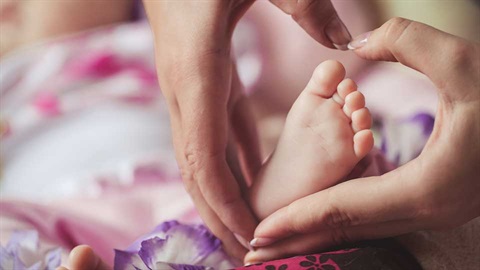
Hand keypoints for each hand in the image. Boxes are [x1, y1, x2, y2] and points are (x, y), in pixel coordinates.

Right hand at [143, 0, 351, 258]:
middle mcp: (185, 91)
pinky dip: (226, 165)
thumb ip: (304, 5)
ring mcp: (186, 90)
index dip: (227, 200)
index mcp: (198, 73)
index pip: (205, 155)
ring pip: (198, 157)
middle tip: (247, 252)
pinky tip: (250, 182)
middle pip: (196, 169)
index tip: (251, 232)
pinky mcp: (196, 85)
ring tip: (246, 228)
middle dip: (219, 214)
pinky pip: (210, 136)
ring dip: (220, 196)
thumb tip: (346, 44)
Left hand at [245, 18, 479, 262]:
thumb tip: (358, 43)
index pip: (343, 209)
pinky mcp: (432, 203)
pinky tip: (319, 219)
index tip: (257, 231)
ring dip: (314, 234)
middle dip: (296, 238)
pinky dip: (340, 222)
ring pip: (358, 229)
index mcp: (424, 188)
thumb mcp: (467, 65)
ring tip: (275, 242)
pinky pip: (374, 218)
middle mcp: (424, 210)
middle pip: (345, 229)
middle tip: (250, 252)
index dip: (297, 219)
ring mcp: (430, 212)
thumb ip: (409, 45)